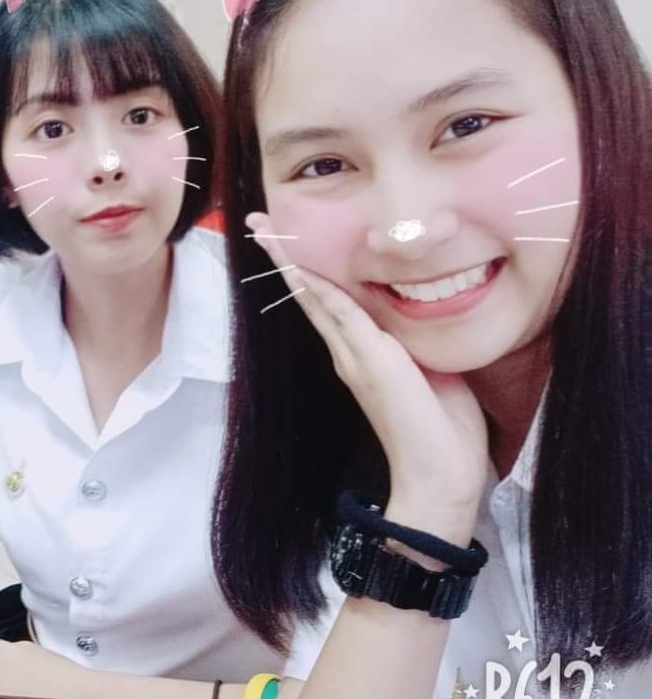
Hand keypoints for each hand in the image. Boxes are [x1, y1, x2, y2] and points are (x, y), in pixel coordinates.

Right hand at [246, 213, 486, 531]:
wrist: (438, 475)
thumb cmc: (442, 429)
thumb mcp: (429, 369)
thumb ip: (414, 343)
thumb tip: (424, 310)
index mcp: (360, 353)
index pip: (328, 301)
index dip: (306, 268)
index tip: (286, 240)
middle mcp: (348, 352)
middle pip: (308, 294)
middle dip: (283, 257)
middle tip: (255, 223)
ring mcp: (353, 357)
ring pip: (315, 297)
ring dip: (290, 262)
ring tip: (265, 233)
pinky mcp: (369, 361)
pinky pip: (339, 314)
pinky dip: (317, 287)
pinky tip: (300, 264)